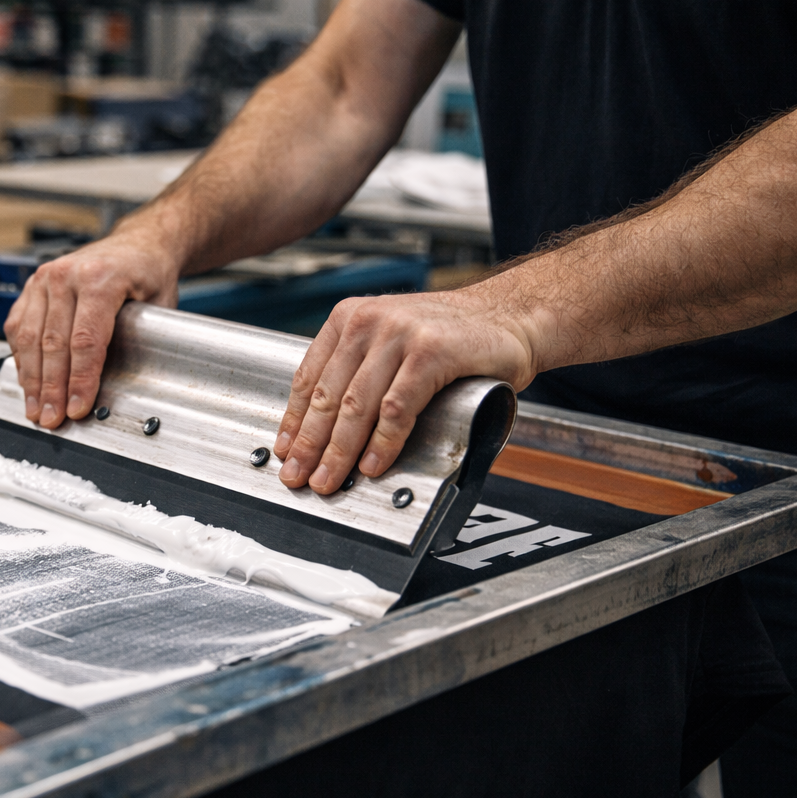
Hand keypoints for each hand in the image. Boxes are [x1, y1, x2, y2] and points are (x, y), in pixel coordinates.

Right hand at [4, 233, 180, 427]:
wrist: (136, 245)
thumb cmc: (147, 274)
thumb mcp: (157, 306)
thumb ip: (136, 342)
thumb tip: (114, 387)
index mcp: (101, 278)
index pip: (85, 341)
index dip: (79, 380)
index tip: (77, 408)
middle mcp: (67, 275)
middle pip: (53, 344)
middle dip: (52, 389)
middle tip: (51, 419)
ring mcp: (45, 278)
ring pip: (29, 338)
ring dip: (31, 380)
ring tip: (35, 409)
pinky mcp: (32, 285)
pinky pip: (18, 327)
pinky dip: (21, 359)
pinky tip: (27, 382)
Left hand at [275, 290, 537, 493]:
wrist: (512, 317)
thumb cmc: (453, 337)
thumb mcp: (393, 343)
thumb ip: (361, 374)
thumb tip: (326, 431)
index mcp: (350, 319)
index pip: (309, 377)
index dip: (294, 420)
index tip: (285, 451)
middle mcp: (369, 321)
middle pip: (328, 396)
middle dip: (310, 445)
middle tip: (298, 477)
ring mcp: (400, 334)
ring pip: (356, 406)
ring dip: (339, 452)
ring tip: (329, 480)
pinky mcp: (431, 353)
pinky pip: (397, 409)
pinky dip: (383, 443)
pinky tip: (373, 465)